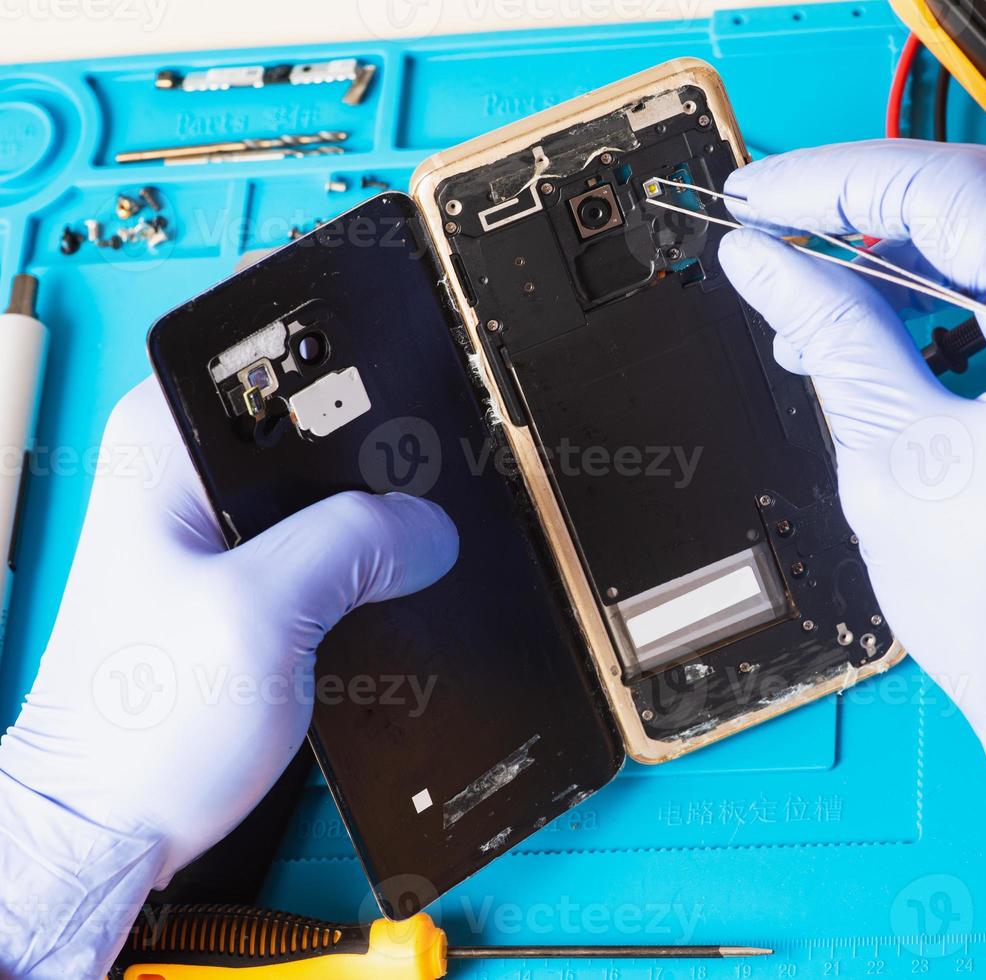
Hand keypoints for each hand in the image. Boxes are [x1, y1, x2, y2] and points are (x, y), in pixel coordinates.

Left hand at [0, 378, 457, 977]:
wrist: (111, 820)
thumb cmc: (142, 725)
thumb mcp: (262, 612)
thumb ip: (355, 542)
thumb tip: (430, 522)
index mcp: (165, 440)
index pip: (267, 341)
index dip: (352, 346)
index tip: (423, 363)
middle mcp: (183, 465)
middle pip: (313, 407)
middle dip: (382, 439)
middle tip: (437, 476)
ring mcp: (214, 519)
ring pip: (329, 474)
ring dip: (378, 505)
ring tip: (420, 535)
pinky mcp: (244, 570)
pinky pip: (326, 531)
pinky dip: (365, 551)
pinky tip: (394, 575)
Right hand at [719, 141, 985, 866]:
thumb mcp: (899, 464)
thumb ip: (834, 336)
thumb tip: (766, 262)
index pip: (957, 197)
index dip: (839, 183)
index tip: (761, 195)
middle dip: (864, 205)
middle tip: (772, 222)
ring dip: (904, 247)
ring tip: (814, 288)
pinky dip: (956, 285)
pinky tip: (885, 310)